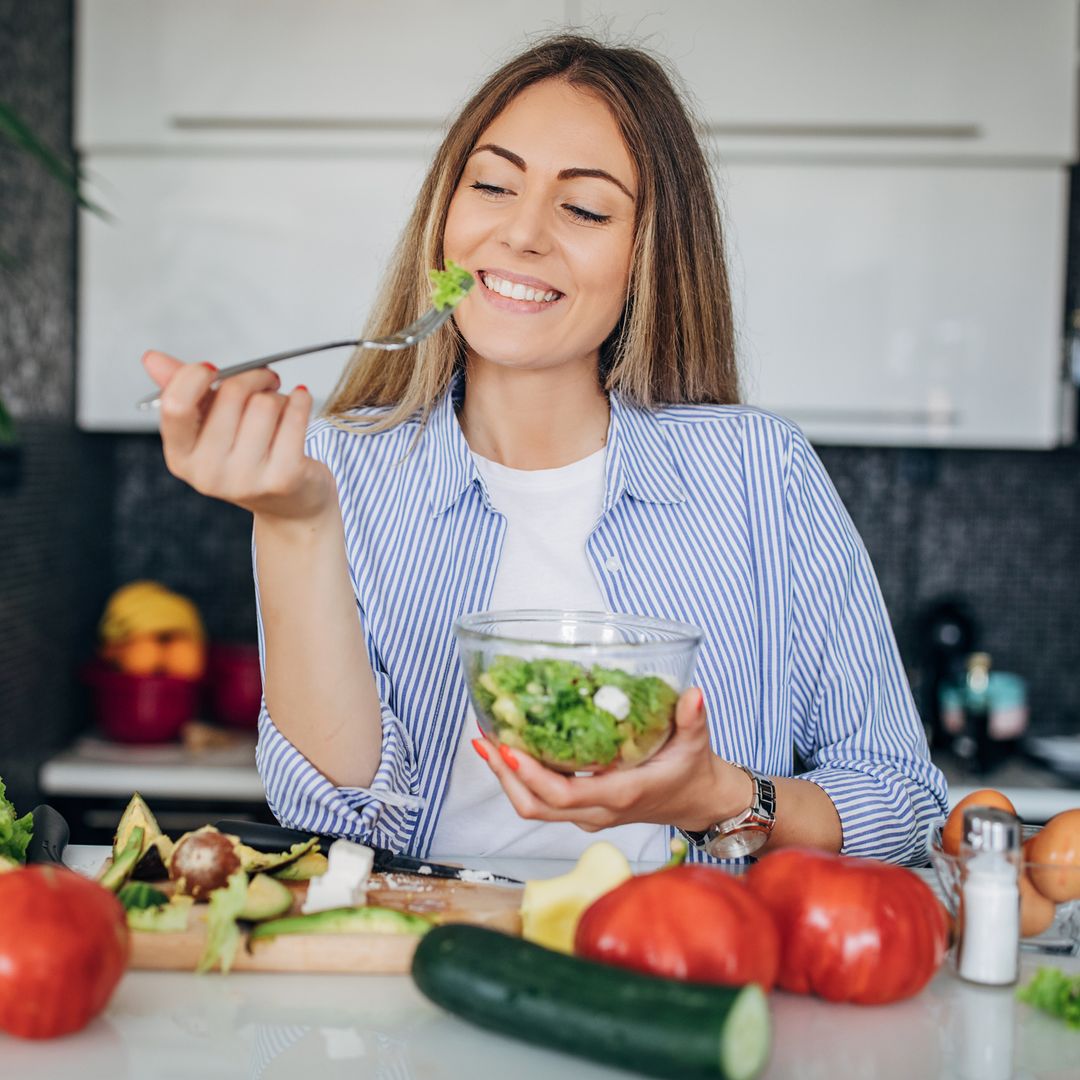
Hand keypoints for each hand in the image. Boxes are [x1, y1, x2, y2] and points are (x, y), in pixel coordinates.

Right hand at [142, 351, 335, 522]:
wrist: (290, 504)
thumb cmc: (247, 455)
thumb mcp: (209, 426)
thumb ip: (181, 391)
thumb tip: (152, 358)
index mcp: (181, 457)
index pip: (176, 405)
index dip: (195, 376)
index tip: (214, 370)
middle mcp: (208, 473)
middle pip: (232, 393)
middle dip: (254, 377)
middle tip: (266, 381)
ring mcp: (246, 480)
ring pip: (266, 403)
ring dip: (278, 396)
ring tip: (280, 408)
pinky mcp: (283, 478)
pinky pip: (295, 417)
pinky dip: (301, 401)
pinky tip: (301, 402)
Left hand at [473, 688, 754, 832]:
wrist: (697, 801)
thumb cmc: (693, 770)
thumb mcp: (696, 742)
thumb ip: (692, 718)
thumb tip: (692, 694)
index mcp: (622, 794)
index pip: (566, 795)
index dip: (534, 776)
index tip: (510, 749)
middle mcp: (599, 810)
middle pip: (536, 806)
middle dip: (505, 775)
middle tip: (485, 739)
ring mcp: (588, 813)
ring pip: (534, 807)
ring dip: (506, 777)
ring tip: (486, 741)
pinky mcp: (582, 809)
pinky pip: (542, 801)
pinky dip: (521, 778)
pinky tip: (508, 749)